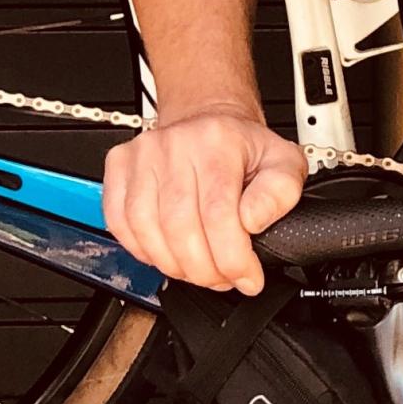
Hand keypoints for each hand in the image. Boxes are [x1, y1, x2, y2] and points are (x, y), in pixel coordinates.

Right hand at [101, 105, 307, 294]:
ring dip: (174, 265)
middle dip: (205, 270)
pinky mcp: (119, 166)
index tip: (247, 276)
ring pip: (147, 230)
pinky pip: (120, 222)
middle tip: (224, 278)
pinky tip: (168, 255)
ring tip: (199, 270)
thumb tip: (252, 220)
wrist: (209, 125)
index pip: (219, 215)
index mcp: (218, 142)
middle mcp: (175, 145)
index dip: (232, 258)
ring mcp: (141, 154)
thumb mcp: (284, 163)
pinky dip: (143, 250)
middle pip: (180, 228)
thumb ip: (280, 193)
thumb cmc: (243, 148)